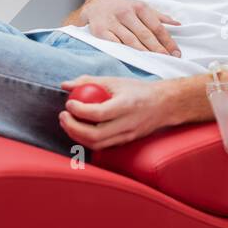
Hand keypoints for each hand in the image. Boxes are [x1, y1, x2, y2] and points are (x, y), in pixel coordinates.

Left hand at [58, 75, 173, 149]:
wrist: (164, 105)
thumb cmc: (138, 90)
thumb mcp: (115, 81)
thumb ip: (89, 81)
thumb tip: (65, 85)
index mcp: (126, 106)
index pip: (99, 114)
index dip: (79, 111)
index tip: (68, 104)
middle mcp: (127, 124)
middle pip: (95, 135)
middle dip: (73, 128)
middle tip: (63, 116)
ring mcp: (127, 136)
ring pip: (97, 144)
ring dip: (77, 136)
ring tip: (67, 123)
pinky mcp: (125, 142)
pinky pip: (102, 146)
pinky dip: (87, 140)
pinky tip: (79, 130)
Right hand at [82, 0, 180, 55]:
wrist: (96, 4)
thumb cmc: (123, 8)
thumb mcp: (140, 7)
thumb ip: (158, 16)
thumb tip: (177, 24)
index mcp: (139, 7)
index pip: (156, 26)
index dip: (167, 41)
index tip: (176, 52)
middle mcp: (126, 13)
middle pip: (145, 34)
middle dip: (158, 49)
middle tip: (167, 59)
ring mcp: (113, 22)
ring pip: (131, 41)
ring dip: (143, 53)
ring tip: (154, 62)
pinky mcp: (100, 31)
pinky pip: (115, 44)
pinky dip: (124, 52)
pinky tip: (133, 59)